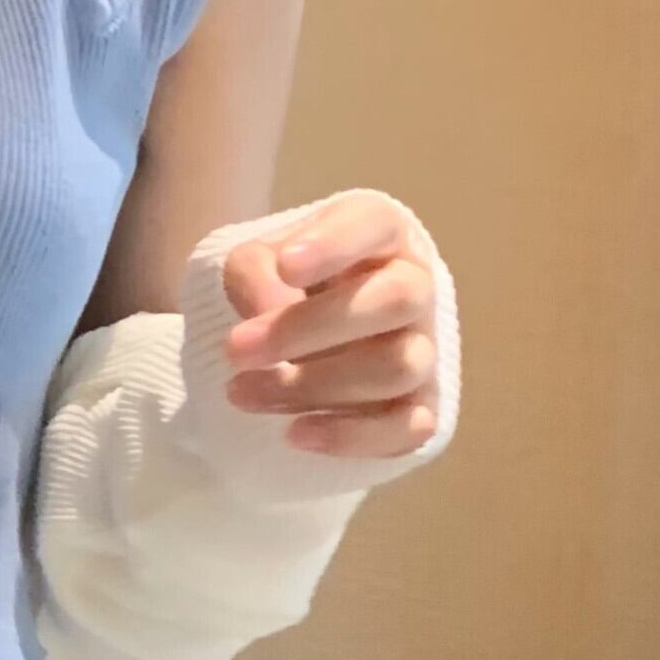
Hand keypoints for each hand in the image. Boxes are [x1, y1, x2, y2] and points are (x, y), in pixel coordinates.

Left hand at [220, 192, 442, 460]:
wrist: (295, 347)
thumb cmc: (279, 288)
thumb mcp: (254, 265)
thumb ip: (254, 272)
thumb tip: (267, 311)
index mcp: (381, 236)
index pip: (376, 224)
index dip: (337, 244)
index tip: (285, 265)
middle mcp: (415, 287)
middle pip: (395, 300)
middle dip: (308, 329)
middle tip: (235, 350)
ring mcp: (424, 350)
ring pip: (396, 367)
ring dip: (312, 385)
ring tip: (241, 393)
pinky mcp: (421, 409)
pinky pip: (409, 428)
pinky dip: (352, 435)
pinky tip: (295, 435)